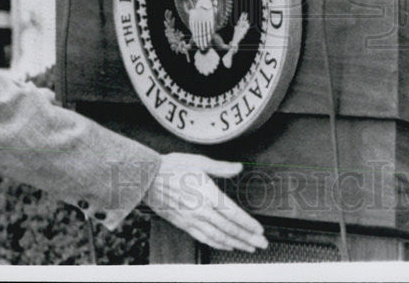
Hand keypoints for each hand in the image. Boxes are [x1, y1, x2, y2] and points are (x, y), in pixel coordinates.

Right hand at [144, 153, 266, 251]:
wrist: (146, 178)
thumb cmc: (171, 167)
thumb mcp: (199, 161)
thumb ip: (221, 167)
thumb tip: (238, 167)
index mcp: (207, 194)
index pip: (233, 214)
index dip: (248, 224)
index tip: (260, 230)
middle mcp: (201, 210)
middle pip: (229, 229)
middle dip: (248, 238)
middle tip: (262, 244)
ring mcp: (191, 219)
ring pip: (218, 237)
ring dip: (236, 244)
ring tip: (249, 248)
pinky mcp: (182, 223)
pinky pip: (203, 238)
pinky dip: (217, 244)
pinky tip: (226, 246)